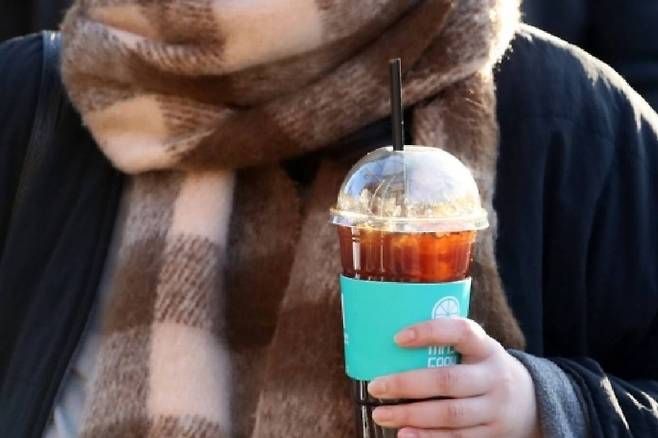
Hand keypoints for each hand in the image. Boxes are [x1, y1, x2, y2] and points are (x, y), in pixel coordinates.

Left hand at [367, 318, 540, 437]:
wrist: (531, 402)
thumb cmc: (483, 368)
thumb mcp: (475, 350)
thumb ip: (445, 346)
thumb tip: (389, 346)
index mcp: (486, 347)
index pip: (461, 331)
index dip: (430, 332)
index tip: (397, 337)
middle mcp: (493, 377)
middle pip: (448, 380)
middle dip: (407, 384)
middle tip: (376, 386)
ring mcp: (494, 408)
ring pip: (449, 414)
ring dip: (411, 415)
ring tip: (381, 414)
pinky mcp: (490, 434)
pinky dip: (428, 437)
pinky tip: (404, 434)